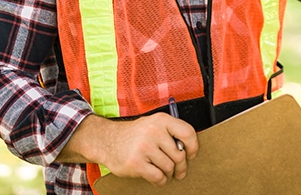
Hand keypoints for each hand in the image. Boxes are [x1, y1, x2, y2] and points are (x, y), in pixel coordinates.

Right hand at [57, 113, 198, 186]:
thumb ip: (170, 133)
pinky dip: (161, 181)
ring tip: (166, 173)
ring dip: (169, 174)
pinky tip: (158, 178)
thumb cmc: (134, 134)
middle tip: (179, 171)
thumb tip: (188, 150)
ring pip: (169, 167)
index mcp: (161, 120)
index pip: (188, 133)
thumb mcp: (152, 124)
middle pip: (179, 155)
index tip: (191, 155)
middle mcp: (154, 131)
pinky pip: (158, 177)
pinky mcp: (136, 163)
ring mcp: (144, 147)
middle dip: (181, 167)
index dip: (193, 147)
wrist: (106, 140)